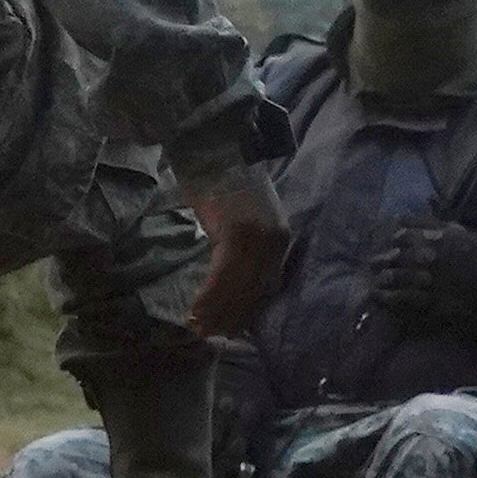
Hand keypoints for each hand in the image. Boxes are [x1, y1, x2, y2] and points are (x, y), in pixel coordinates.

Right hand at [182, 172, 291, 340]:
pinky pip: (223, 276)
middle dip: (233, 317)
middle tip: (210, 334)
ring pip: (239, 288)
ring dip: (218, 312)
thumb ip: (243, 246)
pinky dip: (209, 296)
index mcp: (281, 237)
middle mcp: (276, 240)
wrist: (214, 143)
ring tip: (197, 327)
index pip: (269, 285)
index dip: (248, 310)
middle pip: (256, 291)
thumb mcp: (243, 218)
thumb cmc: (220, 179)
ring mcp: (258, 237)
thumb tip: (230, 279)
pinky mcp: (236, 233)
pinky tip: (195, 309)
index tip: (230, 328)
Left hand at [378, 223, 476, 332]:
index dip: (395, 240)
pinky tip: (380, 298)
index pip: (405, 234)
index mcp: (439, 238)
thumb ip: (433, 224)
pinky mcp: (431, 302)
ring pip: (396, 278)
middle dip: (383, 260)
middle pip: (396, 257)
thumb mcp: (461, 233)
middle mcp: (431, 257)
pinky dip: (388, 298)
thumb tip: (402, 218)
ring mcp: (430, 281)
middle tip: (374, 264)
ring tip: (376, 284)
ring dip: (383, 279)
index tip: (392, 244)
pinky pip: (403, 299)